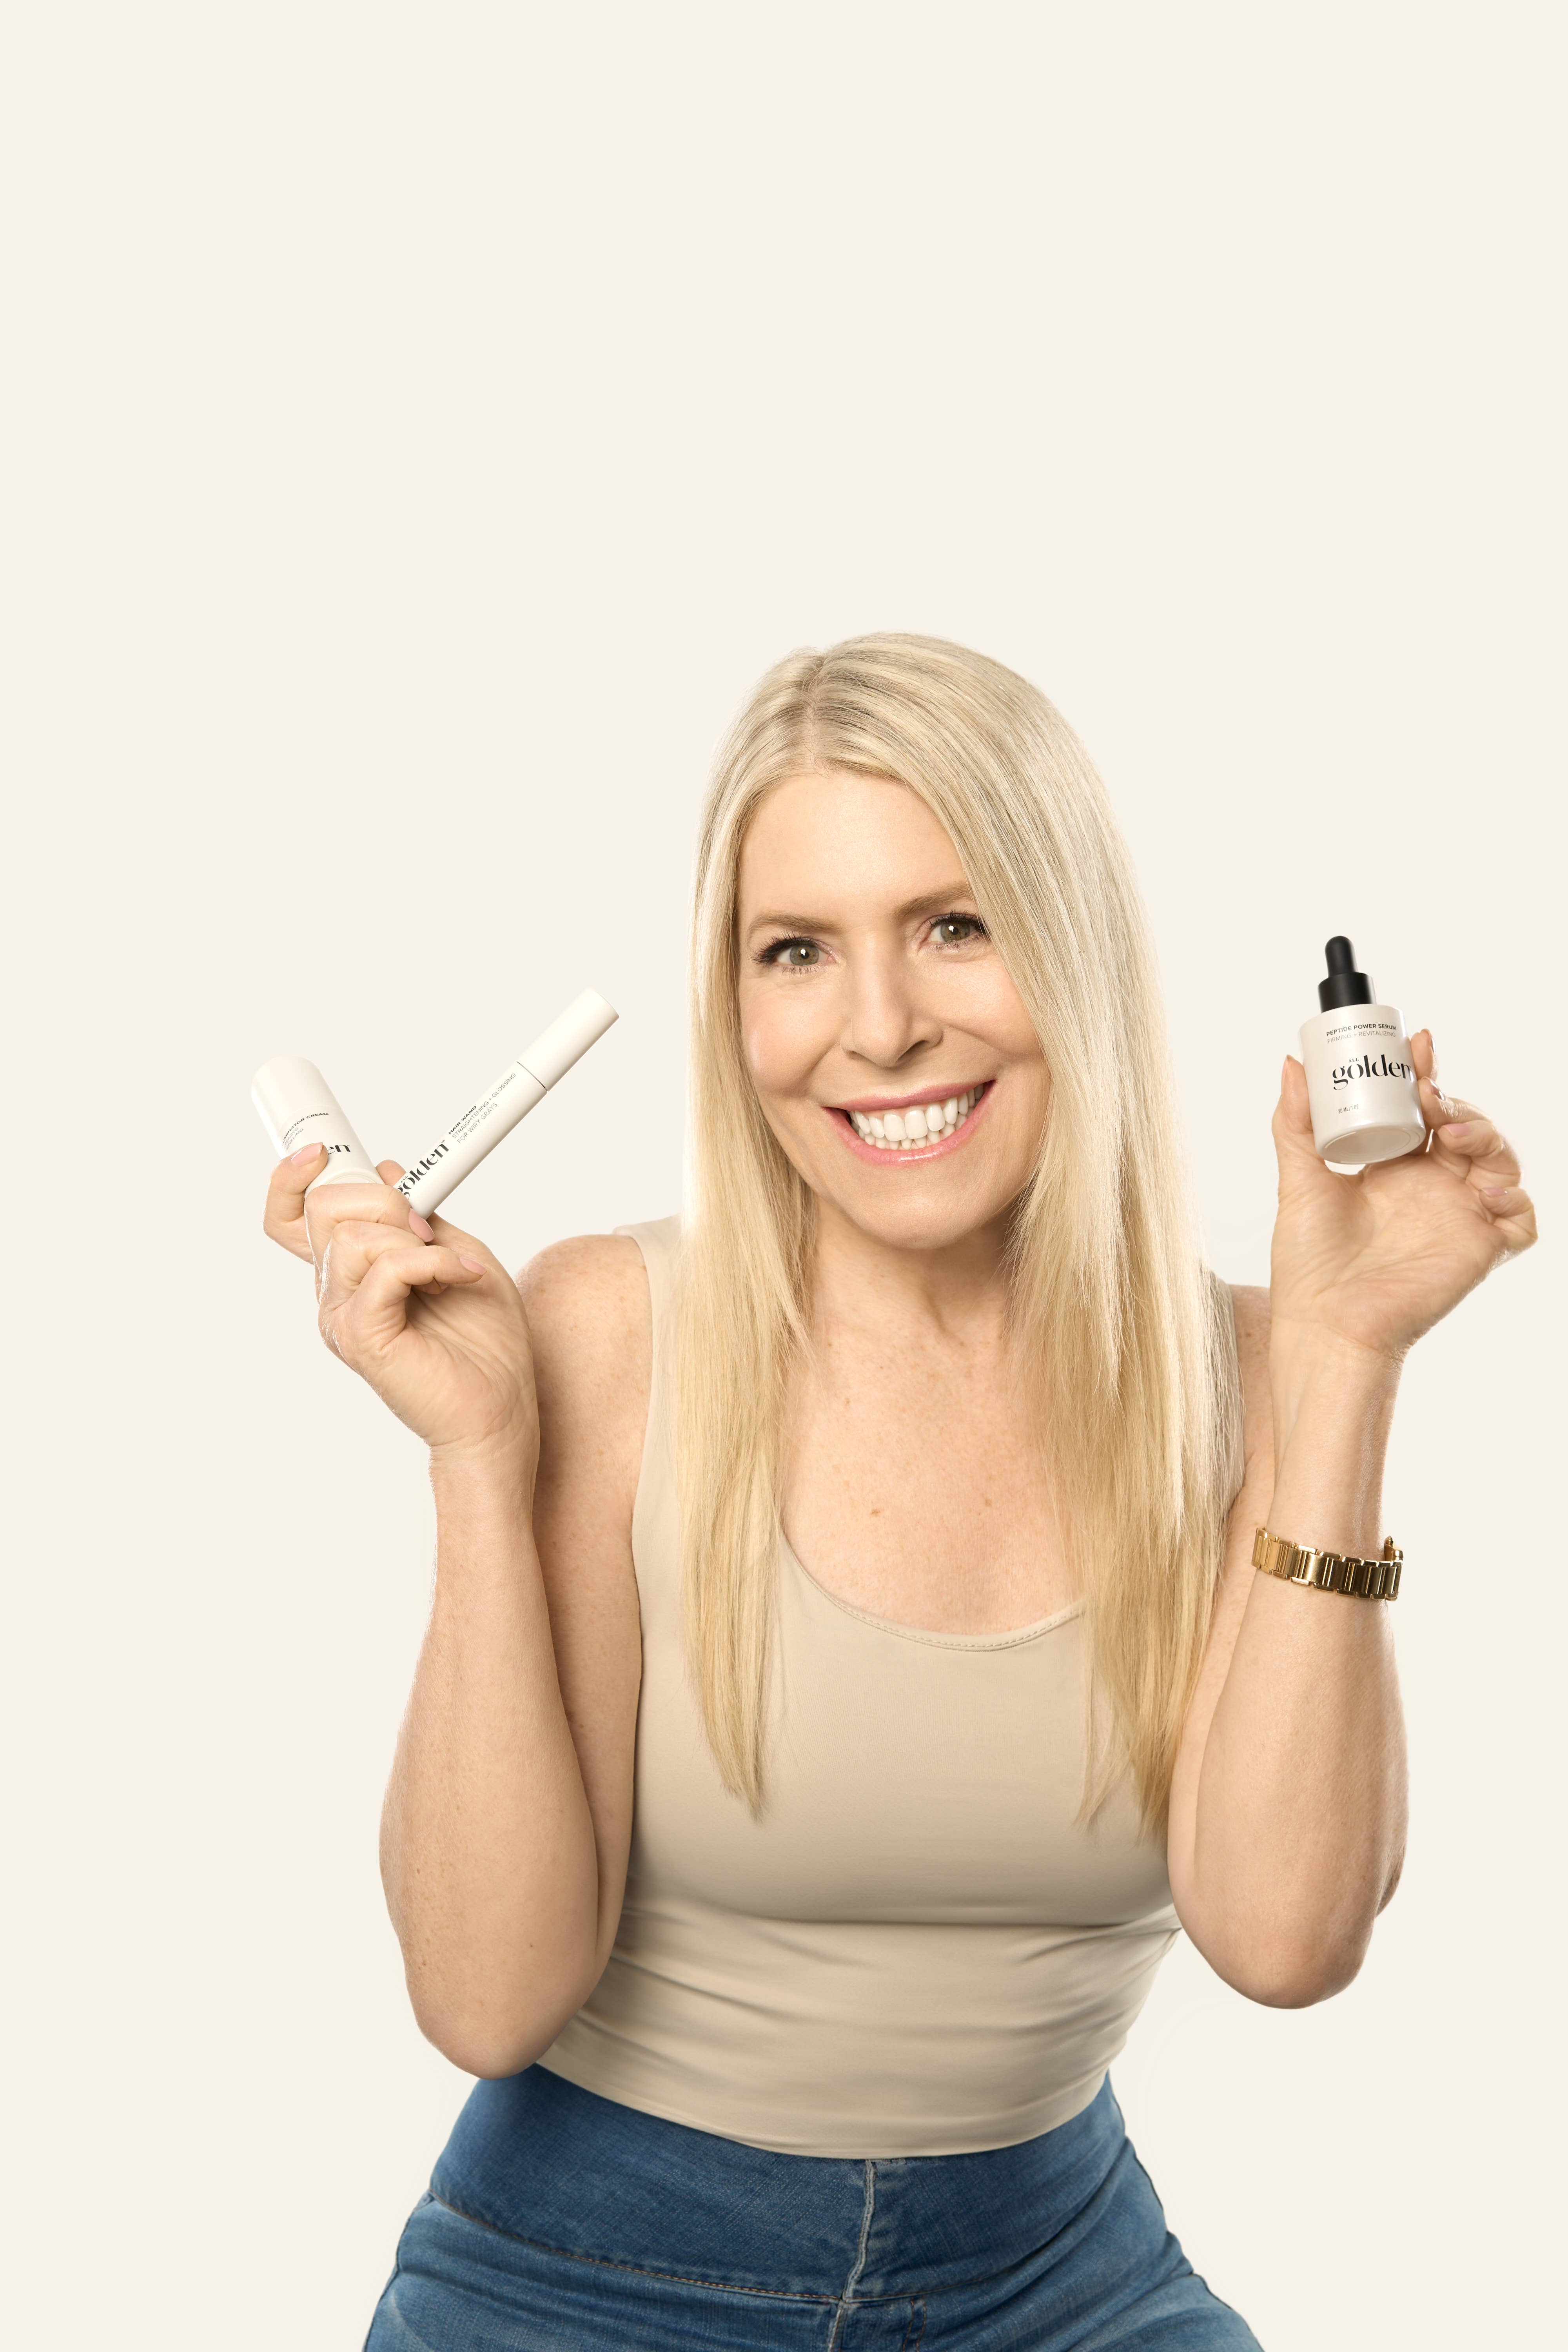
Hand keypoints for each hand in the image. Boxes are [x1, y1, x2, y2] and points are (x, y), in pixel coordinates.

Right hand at [261, 1144, 536, 1466]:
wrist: (501, 1408)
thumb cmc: (485, 1340)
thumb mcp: (457, 1253)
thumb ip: (419, 1216)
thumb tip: (386, 1171)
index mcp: (351, 1272)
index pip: (292, 1218)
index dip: (291, 1180)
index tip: (318, 1153)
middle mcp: (335, 1293)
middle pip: (322, 1210)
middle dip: (382, 1200)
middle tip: (427, 1229)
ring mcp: (342, 1316)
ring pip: (352, 1236)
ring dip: (413, 1238)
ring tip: (449, 1267)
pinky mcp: (360, 1337)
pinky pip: (385, 1270)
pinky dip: (431, 1261)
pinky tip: (459, 1278)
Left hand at [1268, 1031, 1536, 1368]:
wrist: (1323, 1324)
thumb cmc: (1307, 1265)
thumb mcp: (1298, 1182)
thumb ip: (1296, 1124)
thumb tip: (1292, 1063)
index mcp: (1393, 1168)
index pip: (1422, 1108)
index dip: (1426, 1073)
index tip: (1417, 1044)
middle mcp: (1431, 1188)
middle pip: (1465, 1125)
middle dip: (1454, 1099)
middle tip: (1427, 1091)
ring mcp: (1458, 1217)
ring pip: (1499, 1161)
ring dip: (1484, 1134)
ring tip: (1450, 1130)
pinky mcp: (1479, 1250)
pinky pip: (1521, 1221)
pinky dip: (1515, 1200)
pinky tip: (1486, 1192)